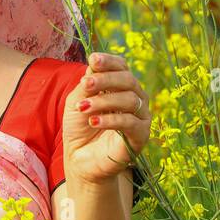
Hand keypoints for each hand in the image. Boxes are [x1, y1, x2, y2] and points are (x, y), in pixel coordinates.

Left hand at [61, 52, 151, 186]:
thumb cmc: (80, 128)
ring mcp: (140, 117)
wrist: (81, 159)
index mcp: (120, 87)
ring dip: (103, 101)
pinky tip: (93, 121)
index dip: (109, 61)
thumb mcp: (77, 102)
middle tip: (86, 85)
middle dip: (105, 79)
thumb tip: (94, 63)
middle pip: (128, 80)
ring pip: (129, 100)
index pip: (121, 67)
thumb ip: (87, 85)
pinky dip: (111, 120)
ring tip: (83, 108)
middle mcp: (135, 98)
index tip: (93, 59)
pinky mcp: (141, 136)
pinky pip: (130, 122)